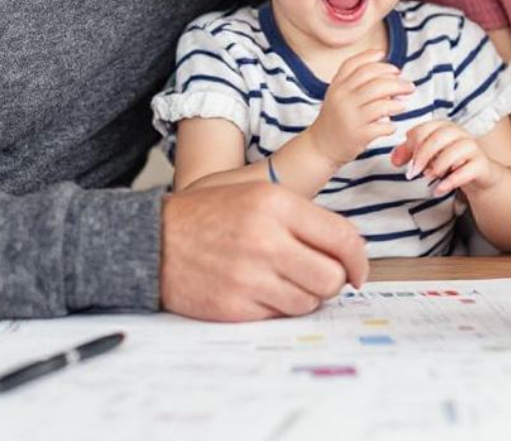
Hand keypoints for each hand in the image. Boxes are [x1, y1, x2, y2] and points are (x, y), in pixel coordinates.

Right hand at [159, 182, 368, 320]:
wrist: (152, 241)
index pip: (342, 238)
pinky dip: (277, 308)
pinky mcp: (235, 307)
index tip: (357, 270)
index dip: (359, 260)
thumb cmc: (207, 216)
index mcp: (275, 205)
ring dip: (305, 296)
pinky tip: (259, 291)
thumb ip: (302, 217)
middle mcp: (266, 240)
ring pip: (310, 301)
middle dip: (332, 281)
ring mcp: (250, 276)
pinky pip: (280, 316)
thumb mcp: (256, 195)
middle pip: (332, 277)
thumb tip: (347, 250)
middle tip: (319, 277)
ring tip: (283, 280)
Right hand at [307, 50, 413, 166]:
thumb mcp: (339, 95)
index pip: (357, 65)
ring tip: (403, 105)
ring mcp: (350, 117)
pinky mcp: (358, 135)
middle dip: (397, 83)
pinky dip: (391, 125)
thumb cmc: (336, 118)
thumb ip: (356, 82)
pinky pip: (383, 126)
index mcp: (337, 85)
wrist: (320, 146)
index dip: (377, 62)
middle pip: (375, 82)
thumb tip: (391, 74)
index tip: (394, 67)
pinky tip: (391, 125)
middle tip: (409, 86)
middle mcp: (342, 98)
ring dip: (397, 104)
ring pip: (382, 104)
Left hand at [390, 121, 496, 196]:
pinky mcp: (481, 164)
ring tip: (429, 178)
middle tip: (413, 172)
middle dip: (423, 155)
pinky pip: (467, 170)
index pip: (424, 129)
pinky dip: (450, 181)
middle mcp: (459, 133)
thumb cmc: (449, 161)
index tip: (404, 162)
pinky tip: (439, 190)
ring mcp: (472, 148)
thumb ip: (408, 153)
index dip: (412, 144)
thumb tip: (394, 160)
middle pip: (439, 137)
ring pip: (455, 150)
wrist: (478, 174)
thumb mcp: (427, 155)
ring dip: (438, 165)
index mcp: (443, 127)